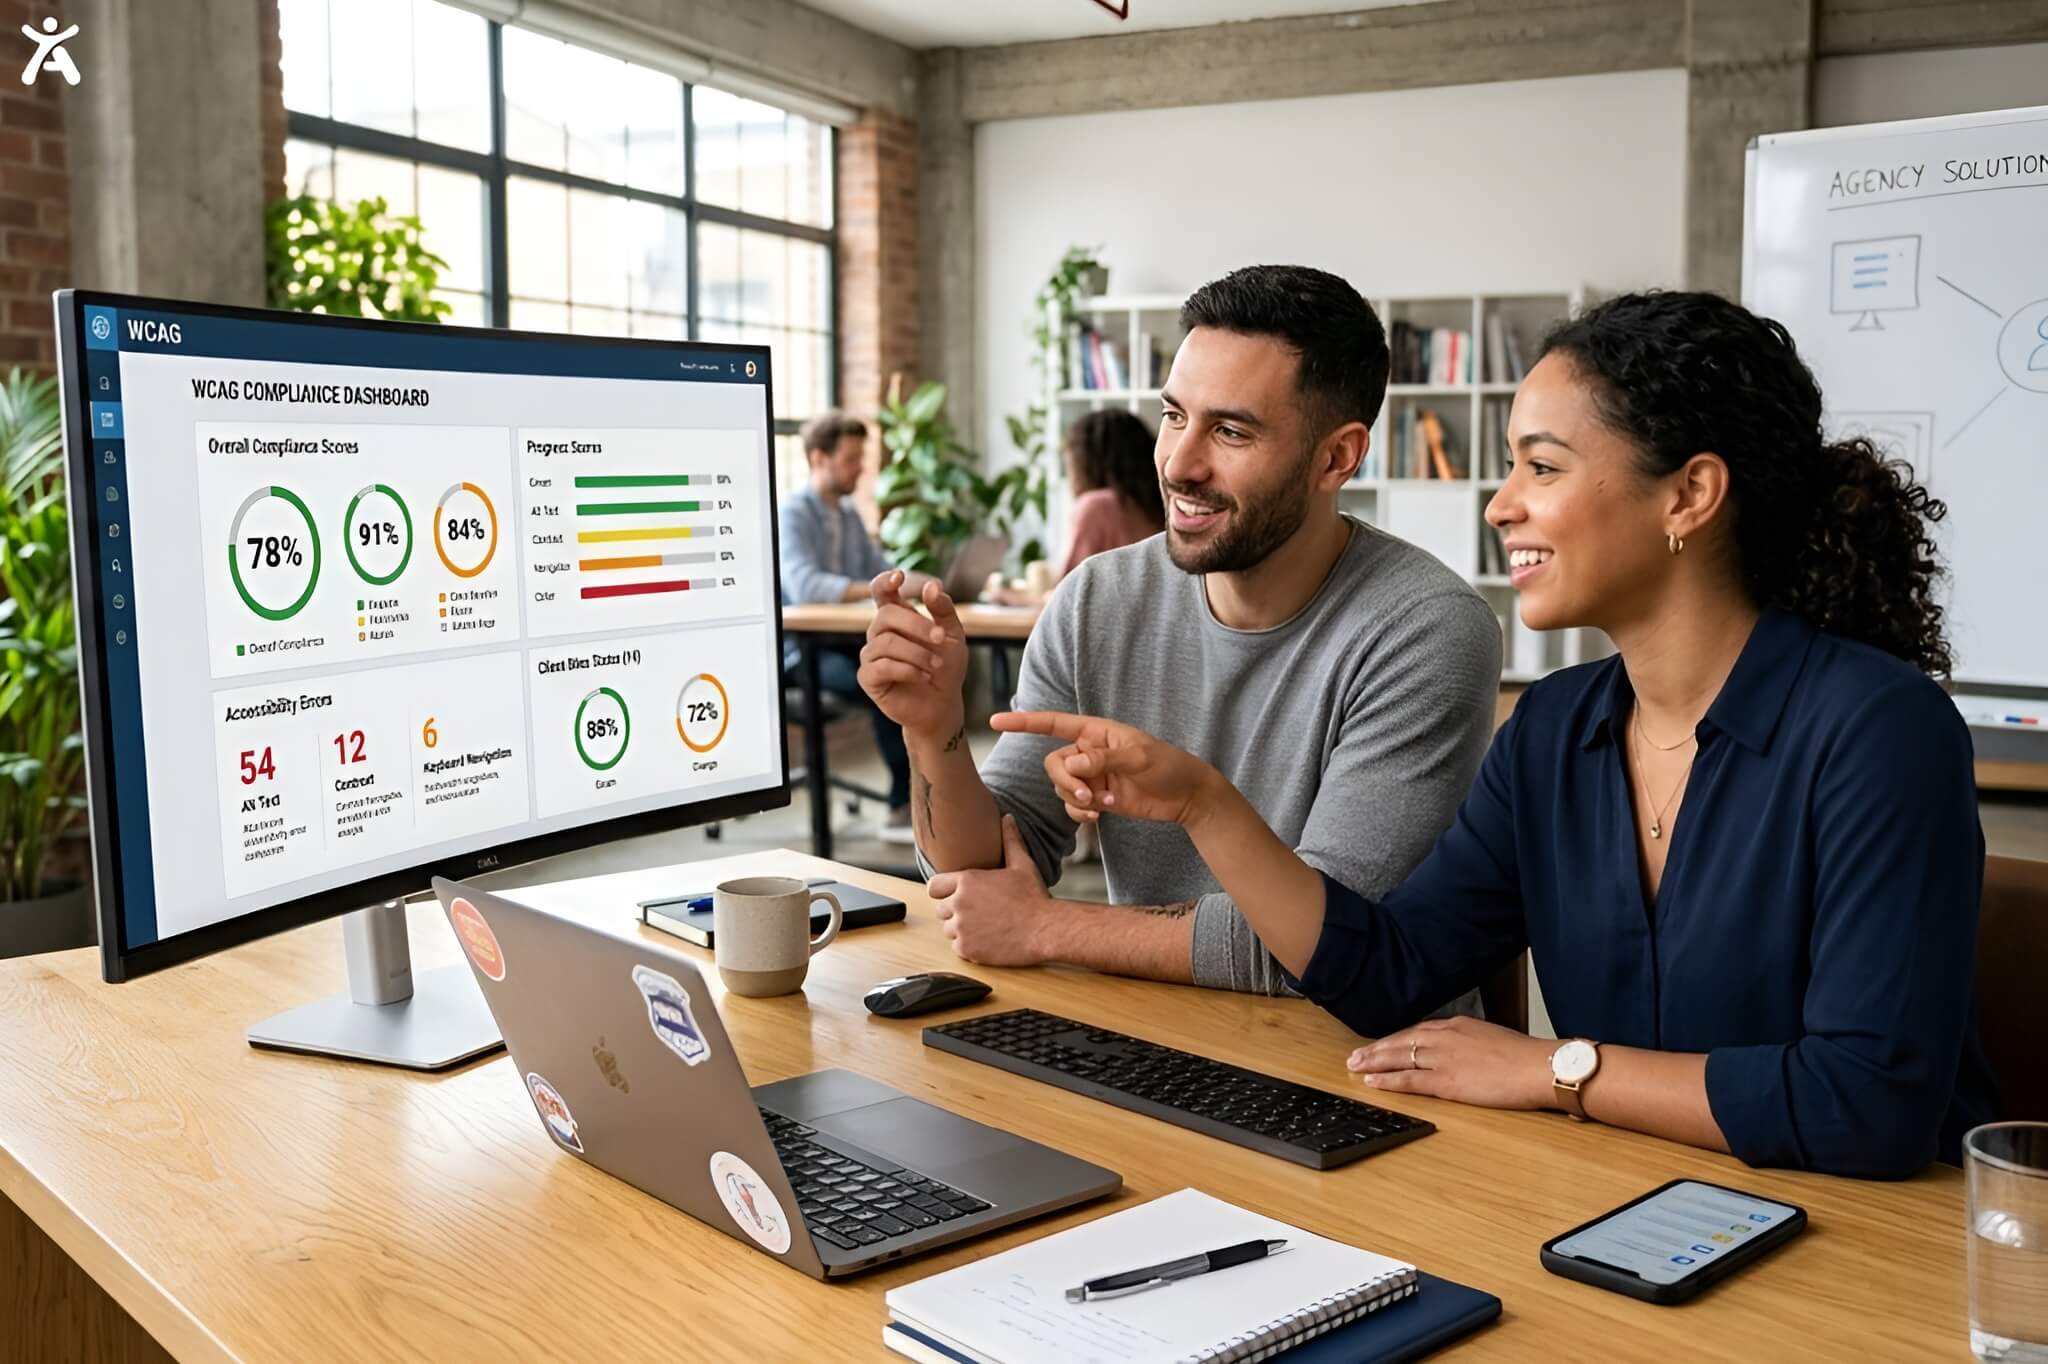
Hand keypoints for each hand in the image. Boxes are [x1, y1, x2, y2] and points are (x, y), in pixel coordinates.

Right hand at [857, 569, 968, 737]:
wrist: (943, 704)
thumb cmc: (946, 667)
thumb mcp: (954, 635)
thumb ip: (943, 609)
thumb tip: (931, 585)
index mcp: (897, 618)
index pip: (881, 592)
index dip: (885, 582)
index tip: (900, 577)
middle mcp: (879, 633)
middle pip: (887, 615)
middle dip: (917, 625)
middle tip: (941, 639)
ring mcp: (871, 656)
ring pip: (886, 642)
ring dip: (917, 653)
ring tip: (936, 665)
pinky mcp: (868, 678)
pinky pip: (881, 666)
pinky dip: (907, 670)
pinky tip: (923, 676)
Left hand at [928, 815, 1056, 966]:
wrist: (1046, 930)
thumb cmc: (1034, 897)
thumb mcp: (1022, 865)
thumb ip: (1010, 841)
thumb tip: (1007, 818)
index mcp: (967, 881)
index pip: (934, 886)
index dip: (945, 891)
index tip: (957, 896)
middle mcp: (959, 903)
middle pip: (941, 910)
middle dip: (955, 911)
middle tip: (979, 913)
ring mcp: (961, 928)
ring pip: (948, 930)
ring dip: (962, 930)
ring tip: (986, 927)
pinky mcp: (967, 949)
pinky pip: (957, 948)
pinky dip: (969, 947)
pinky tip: (988, 940)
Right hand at [990, 711, 1223, 827]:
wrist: (1187, 797)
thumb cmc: (1168, 767)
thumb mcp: (1138, 758)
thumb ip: (1102, 759)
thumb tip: (1072, 762)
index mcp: (1096, 731)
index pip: (1053, 723)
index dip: (1024, 722)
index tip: (996, 722)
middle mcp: (1088, 751)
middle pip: (1053, 763)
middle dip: (1065, 781)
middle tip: (1088, 794)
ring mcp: (1091, 775)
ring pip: (1060, 786)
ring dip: (1076, 798)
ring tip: (1102, 804)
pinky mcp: (1096, 797)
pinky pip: (1071, 804)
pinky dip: (1080, 811)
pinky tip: (1100, 814)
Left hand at [1345, 1016, 1558, 1110]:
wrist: (1541, 1067)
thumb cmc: (1528, 1058)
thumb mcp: (1496, 1040)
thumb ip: (1475, 1044)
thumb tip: (1469, 1054)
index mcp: (1460, 1026)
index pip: (1419, 1031)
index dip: (1397, 1039)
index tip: (1382, 1045)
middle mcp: (1446, 1038)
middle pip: (1402, 1041)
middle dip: (1377, 1048)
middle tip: (1355, 1054)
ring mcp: (1444, 1058)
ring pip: (1399, 1057)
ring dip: (1374, 1062)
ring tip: (1355, 1066)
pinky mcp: (1446, 1080)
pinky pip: (1408, 1079)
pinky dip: (1387, 1080)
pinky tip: (1373, 1081)